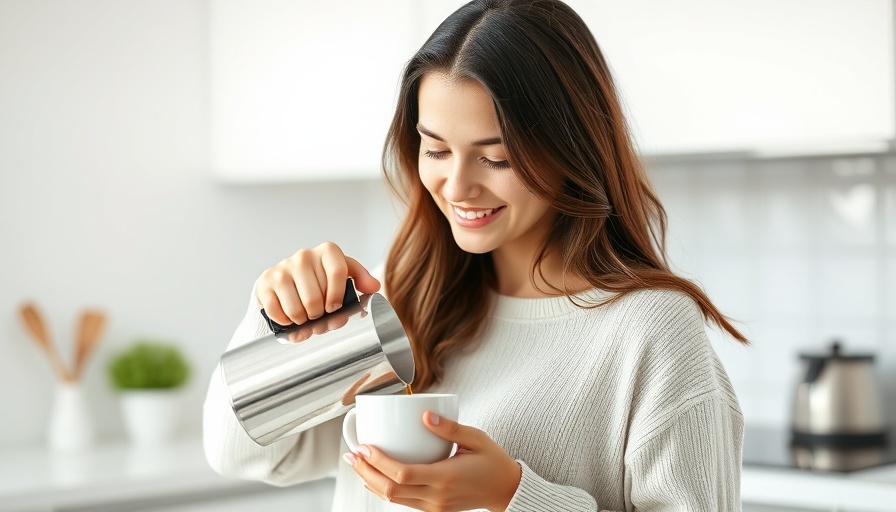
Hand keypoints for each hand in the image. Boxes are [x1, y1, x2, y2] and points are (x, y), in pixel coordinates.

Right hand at [255, 242, 379, 325]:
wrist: (286, 280)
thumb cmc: (320, 279)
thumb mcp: (344, 274)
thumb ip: (361, 279)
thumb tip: (374, 287)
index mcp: (327, 252)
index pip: (338, 272)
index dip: (337, 295)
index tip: (335, 308)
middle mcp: (304, 256)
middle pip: (315, 297)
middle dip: (319, 315)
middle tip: (319, 315)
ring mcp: (282, 268)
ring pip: (296, 308)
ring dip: (302, 321)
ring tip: (306, 317)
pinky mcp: (265, 282)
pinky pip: (277, 312)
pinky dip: (285, 322)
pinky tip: (289, 317)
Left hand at [344, 412, 521, 511]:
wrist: (506, 490)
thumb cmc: (492, 460)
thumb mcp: (475, 437)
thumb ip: (449, 428)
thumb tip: (423, 415)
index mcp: (446, 477)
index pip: (402, 474)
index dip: (378, 462)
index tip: (363, 447)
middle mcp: (437, 496)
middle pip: (391, 490)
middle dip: (366, 471)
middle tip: (351, 454)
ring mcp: (434, 507)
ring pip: (393, 499)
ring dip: (371, 481)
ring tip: (356, 463)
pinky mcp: (434, 510)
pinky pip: (403, 502)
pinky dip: (385, 489)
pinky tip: (374, 477)